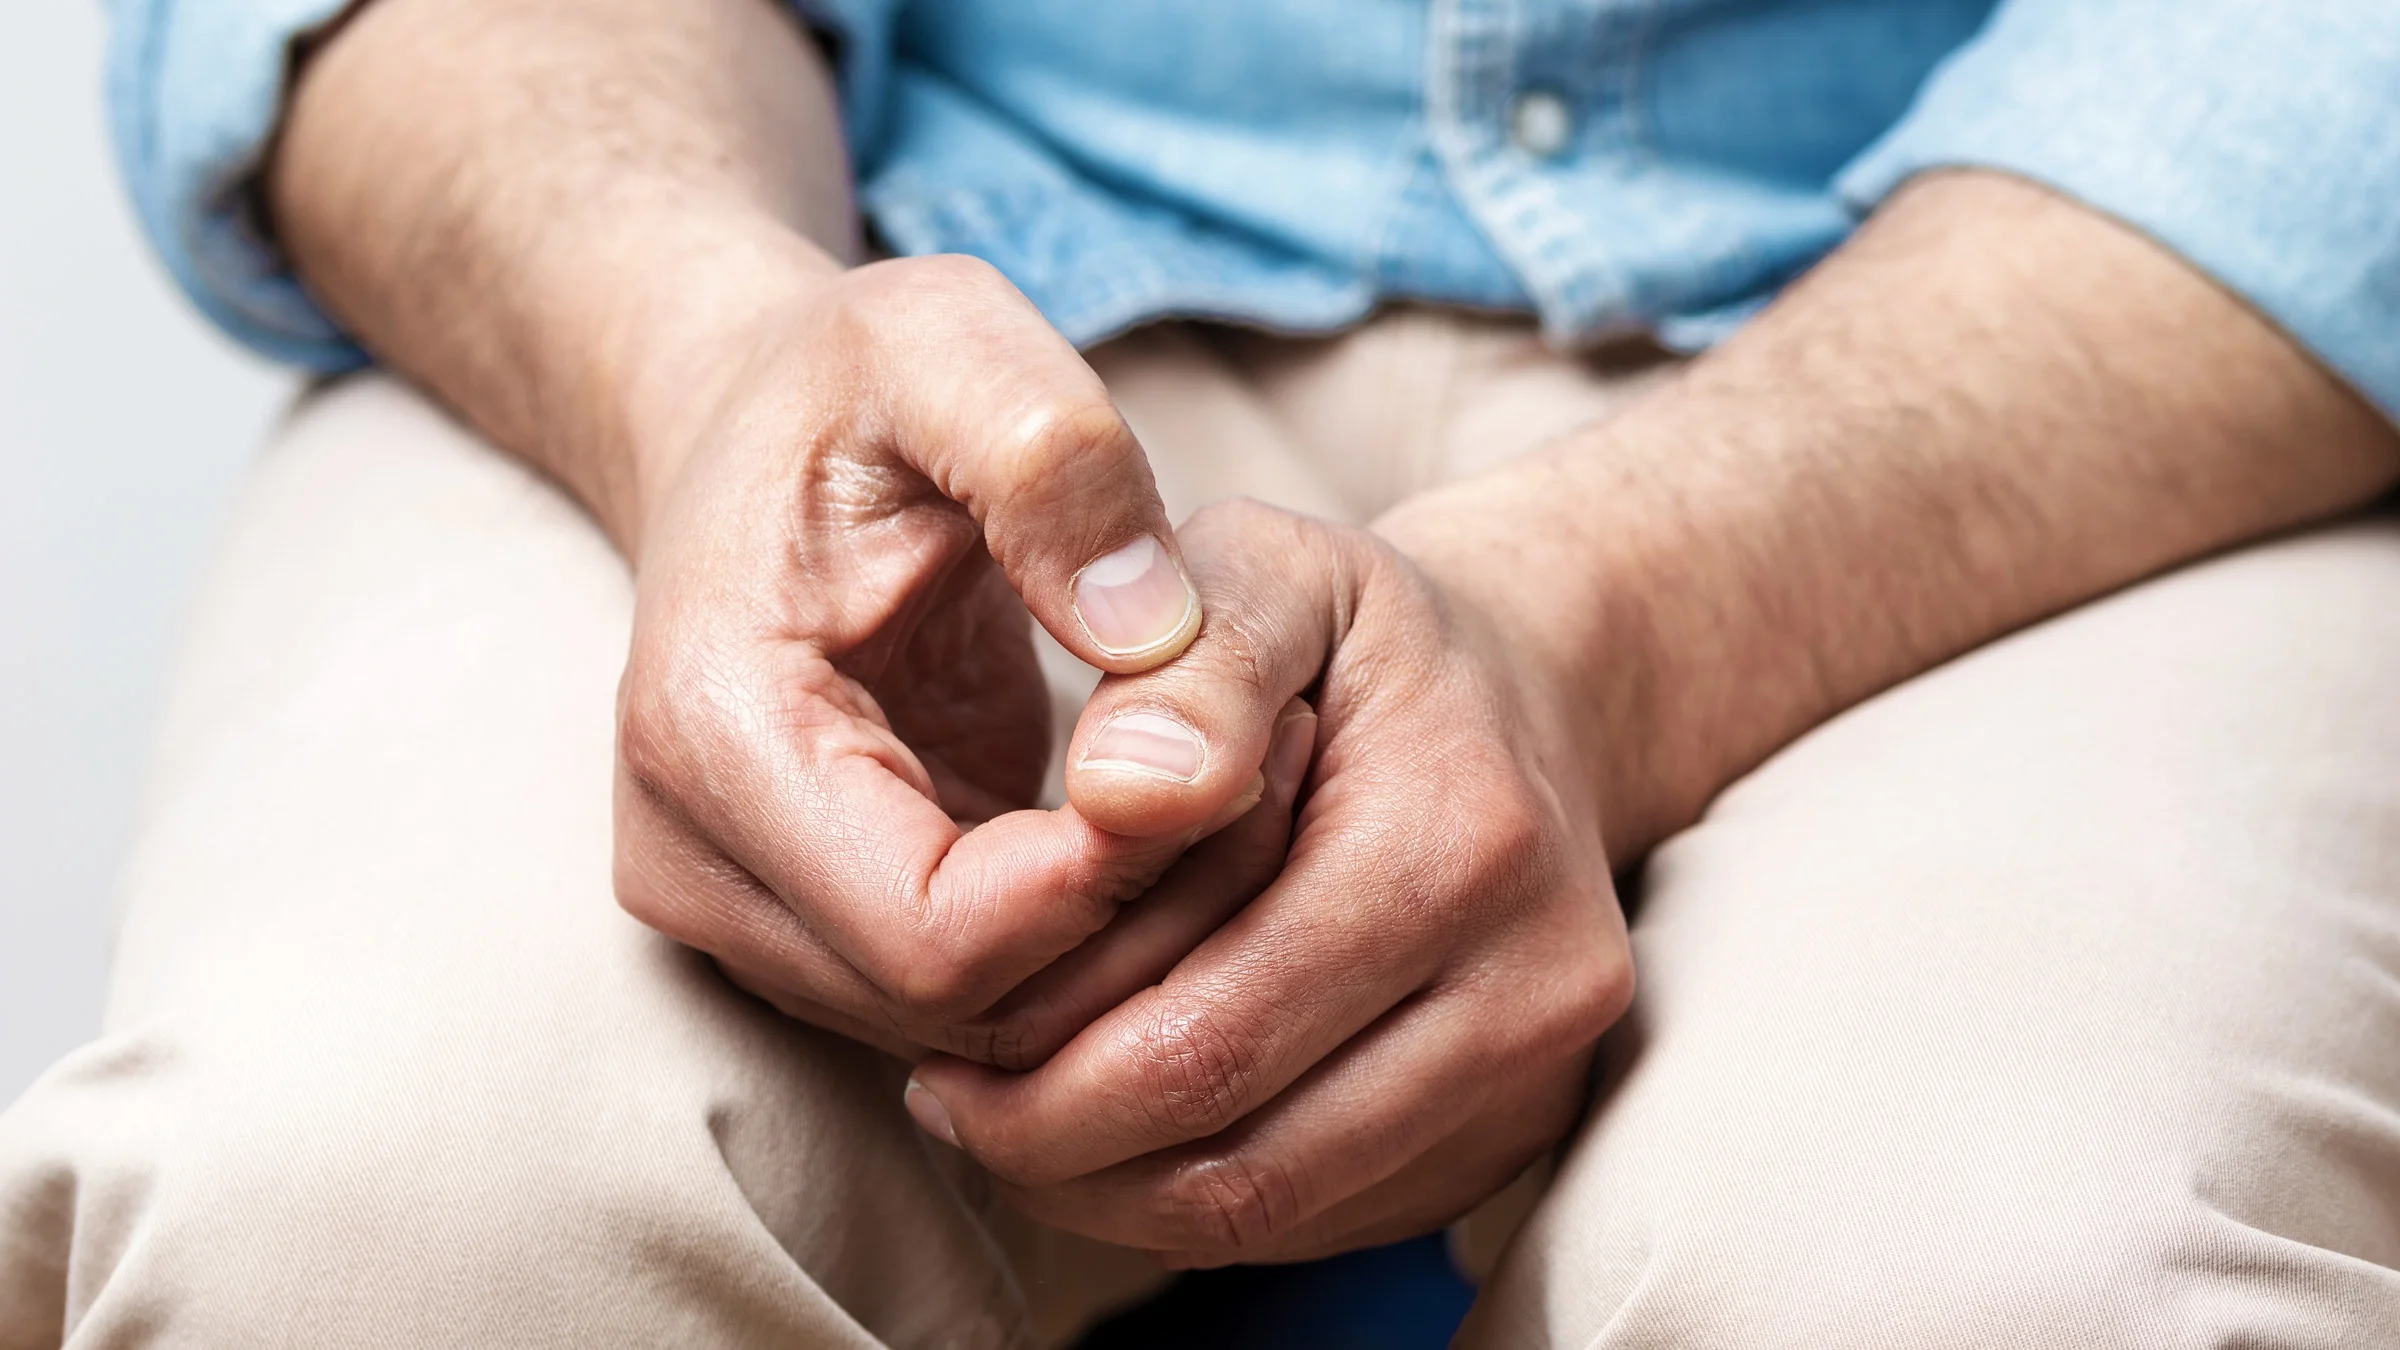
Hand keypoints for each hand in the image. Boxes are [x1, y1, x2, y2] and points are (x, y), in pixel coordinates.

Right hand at [611, 256, 1290, 1058]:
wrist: (743, 431)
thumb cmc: (846, 384)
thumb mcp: (946, 340)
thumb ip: (1049, 459)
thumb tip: (1157, 640)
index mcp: (712, 734)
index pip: (934, 937)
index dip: (1108, 882)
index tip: (1232, 747)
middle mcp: (697, 863)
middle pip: (966, 1014)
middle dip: (1145, 920)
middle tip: (1275, 760)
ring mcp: (746, 915)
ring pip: (985, 1036)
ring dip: (1135, 940)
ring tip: (1241, 773)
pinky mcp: (811, 931)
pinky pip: (985, 1001)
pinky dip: (1097, 936)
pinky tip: (1178, 814)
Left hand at [905, 498, 1635, 1262]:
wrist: (1526, 694)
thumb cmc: (1355, 638)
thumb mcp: (1268, 572)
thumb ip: (1189, 668)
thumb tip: (1116, 798)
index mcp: (1462, 847)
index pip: (1208, 1040)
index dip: (1041, 1075)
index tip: (933, 1045)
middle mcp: (1533, 986)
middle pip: (1238, 1163)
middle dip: (1057, 1155)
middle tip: (948, 1103)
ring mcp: (1538, 1077)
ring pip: (1275, 1215)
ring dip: (1114, 1194)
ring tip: (1008, 1120)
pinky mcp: (1517, 1133)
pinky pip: (1324, 1220)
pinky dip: (1197, 1195)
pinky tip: (1119, 1120)